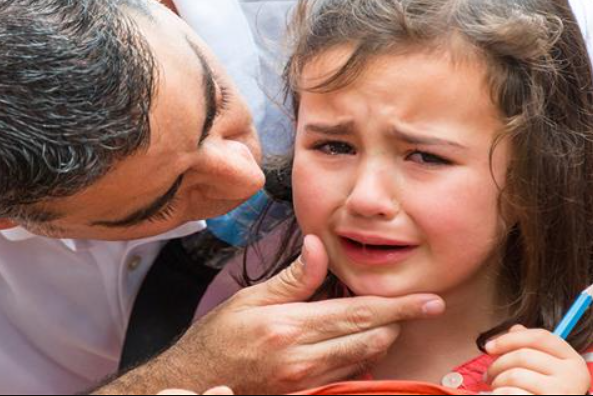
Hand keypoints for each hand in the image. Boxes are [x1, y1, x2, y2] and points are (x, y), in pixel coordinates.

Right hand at [147, 235, 445, 393]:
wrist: (196, 380)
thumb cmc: (219, 338)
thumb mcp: (250, 299)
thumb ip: (293, 277)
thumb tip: (318, 245)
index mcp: (291, 328)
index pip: (359, 314)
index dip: (400, 307)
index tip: (429, 301)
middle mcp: (304, 360)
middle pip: (371, 341)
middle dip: (398, 323)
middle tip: (412, 306)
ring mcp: (306, 384)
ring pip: (365, 362)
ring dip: (381, 340)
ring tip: (384, 320)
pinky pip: (347, 378)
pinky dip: (360, 359)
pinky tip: (356, 344)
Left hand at [486, 325, 590, 394]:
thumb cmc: (548, 391)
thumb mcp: (548, 367)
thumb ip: (533, 347)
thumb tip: (515, 328)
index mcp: (572, 360)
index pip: (539, 337)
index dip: (509, 339)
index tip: (488, 347)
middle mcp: (572, 375)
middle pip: (523, 355)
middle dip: (497, 364)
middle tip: (487, 376)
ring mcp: (561, 392)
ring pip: (515, 375)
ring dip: (497, 381)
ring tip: (495, 387)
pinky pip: (512, 393)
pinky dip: (499, 393)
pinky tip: (498, 394)